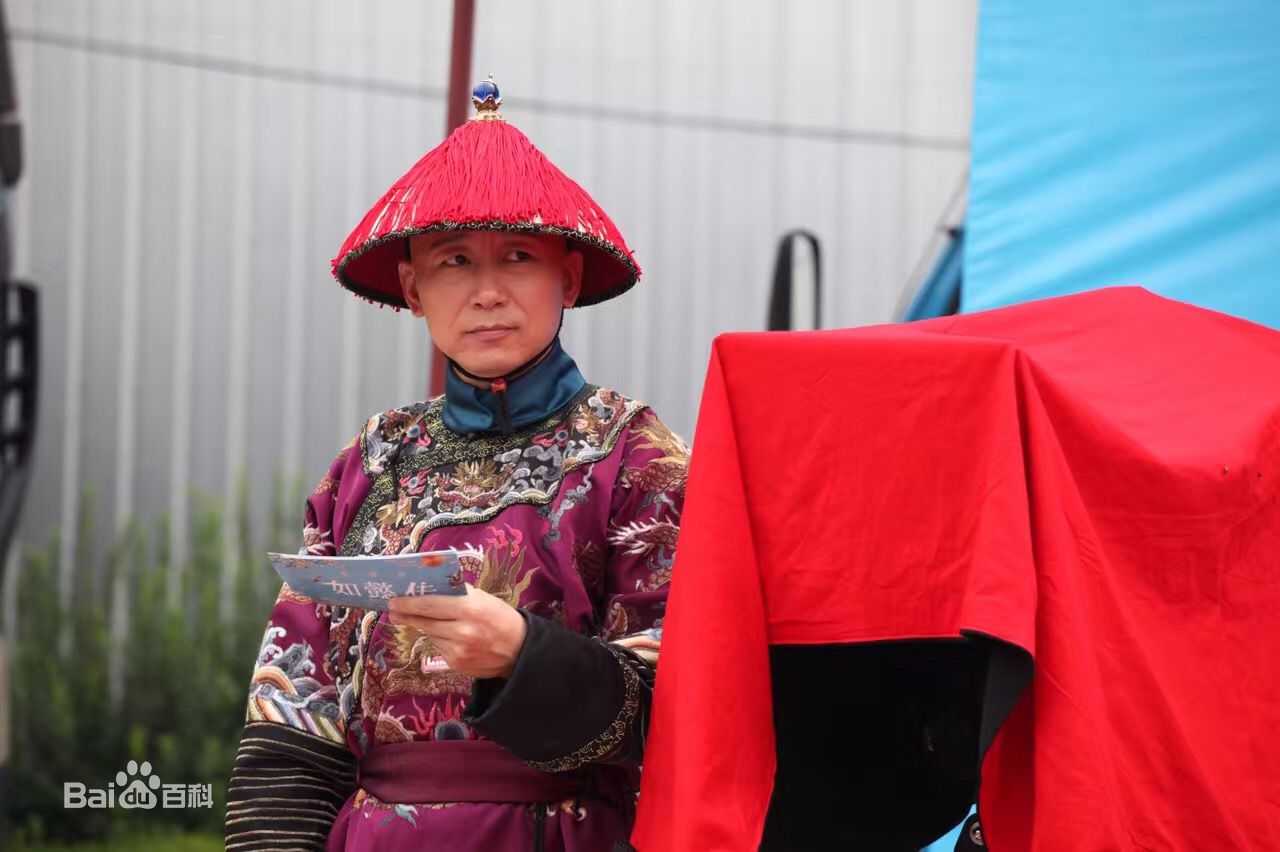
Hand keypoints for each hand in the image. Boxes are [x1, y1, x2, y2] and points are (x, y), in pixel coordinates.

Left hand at [386, 585, 527, 678]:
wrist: (519, 651)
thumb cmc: (500, 618)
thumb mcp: (482, 599)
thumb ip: (457, 595)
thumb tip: (428, 589)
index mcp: (469, 608)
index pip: (430, 604)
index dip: (409, 603)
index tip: (394, 600)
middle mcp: (462, 630)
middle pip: (425, 621)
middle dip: (406, 615)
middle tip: (393, 610)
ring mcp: (458, 650)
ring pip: (430, 634)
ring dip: (426, 626)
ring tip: (424, 620)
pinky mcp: (456, 664)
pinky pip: (439, 647)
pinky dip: (440, 640)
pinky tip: (450, 636)